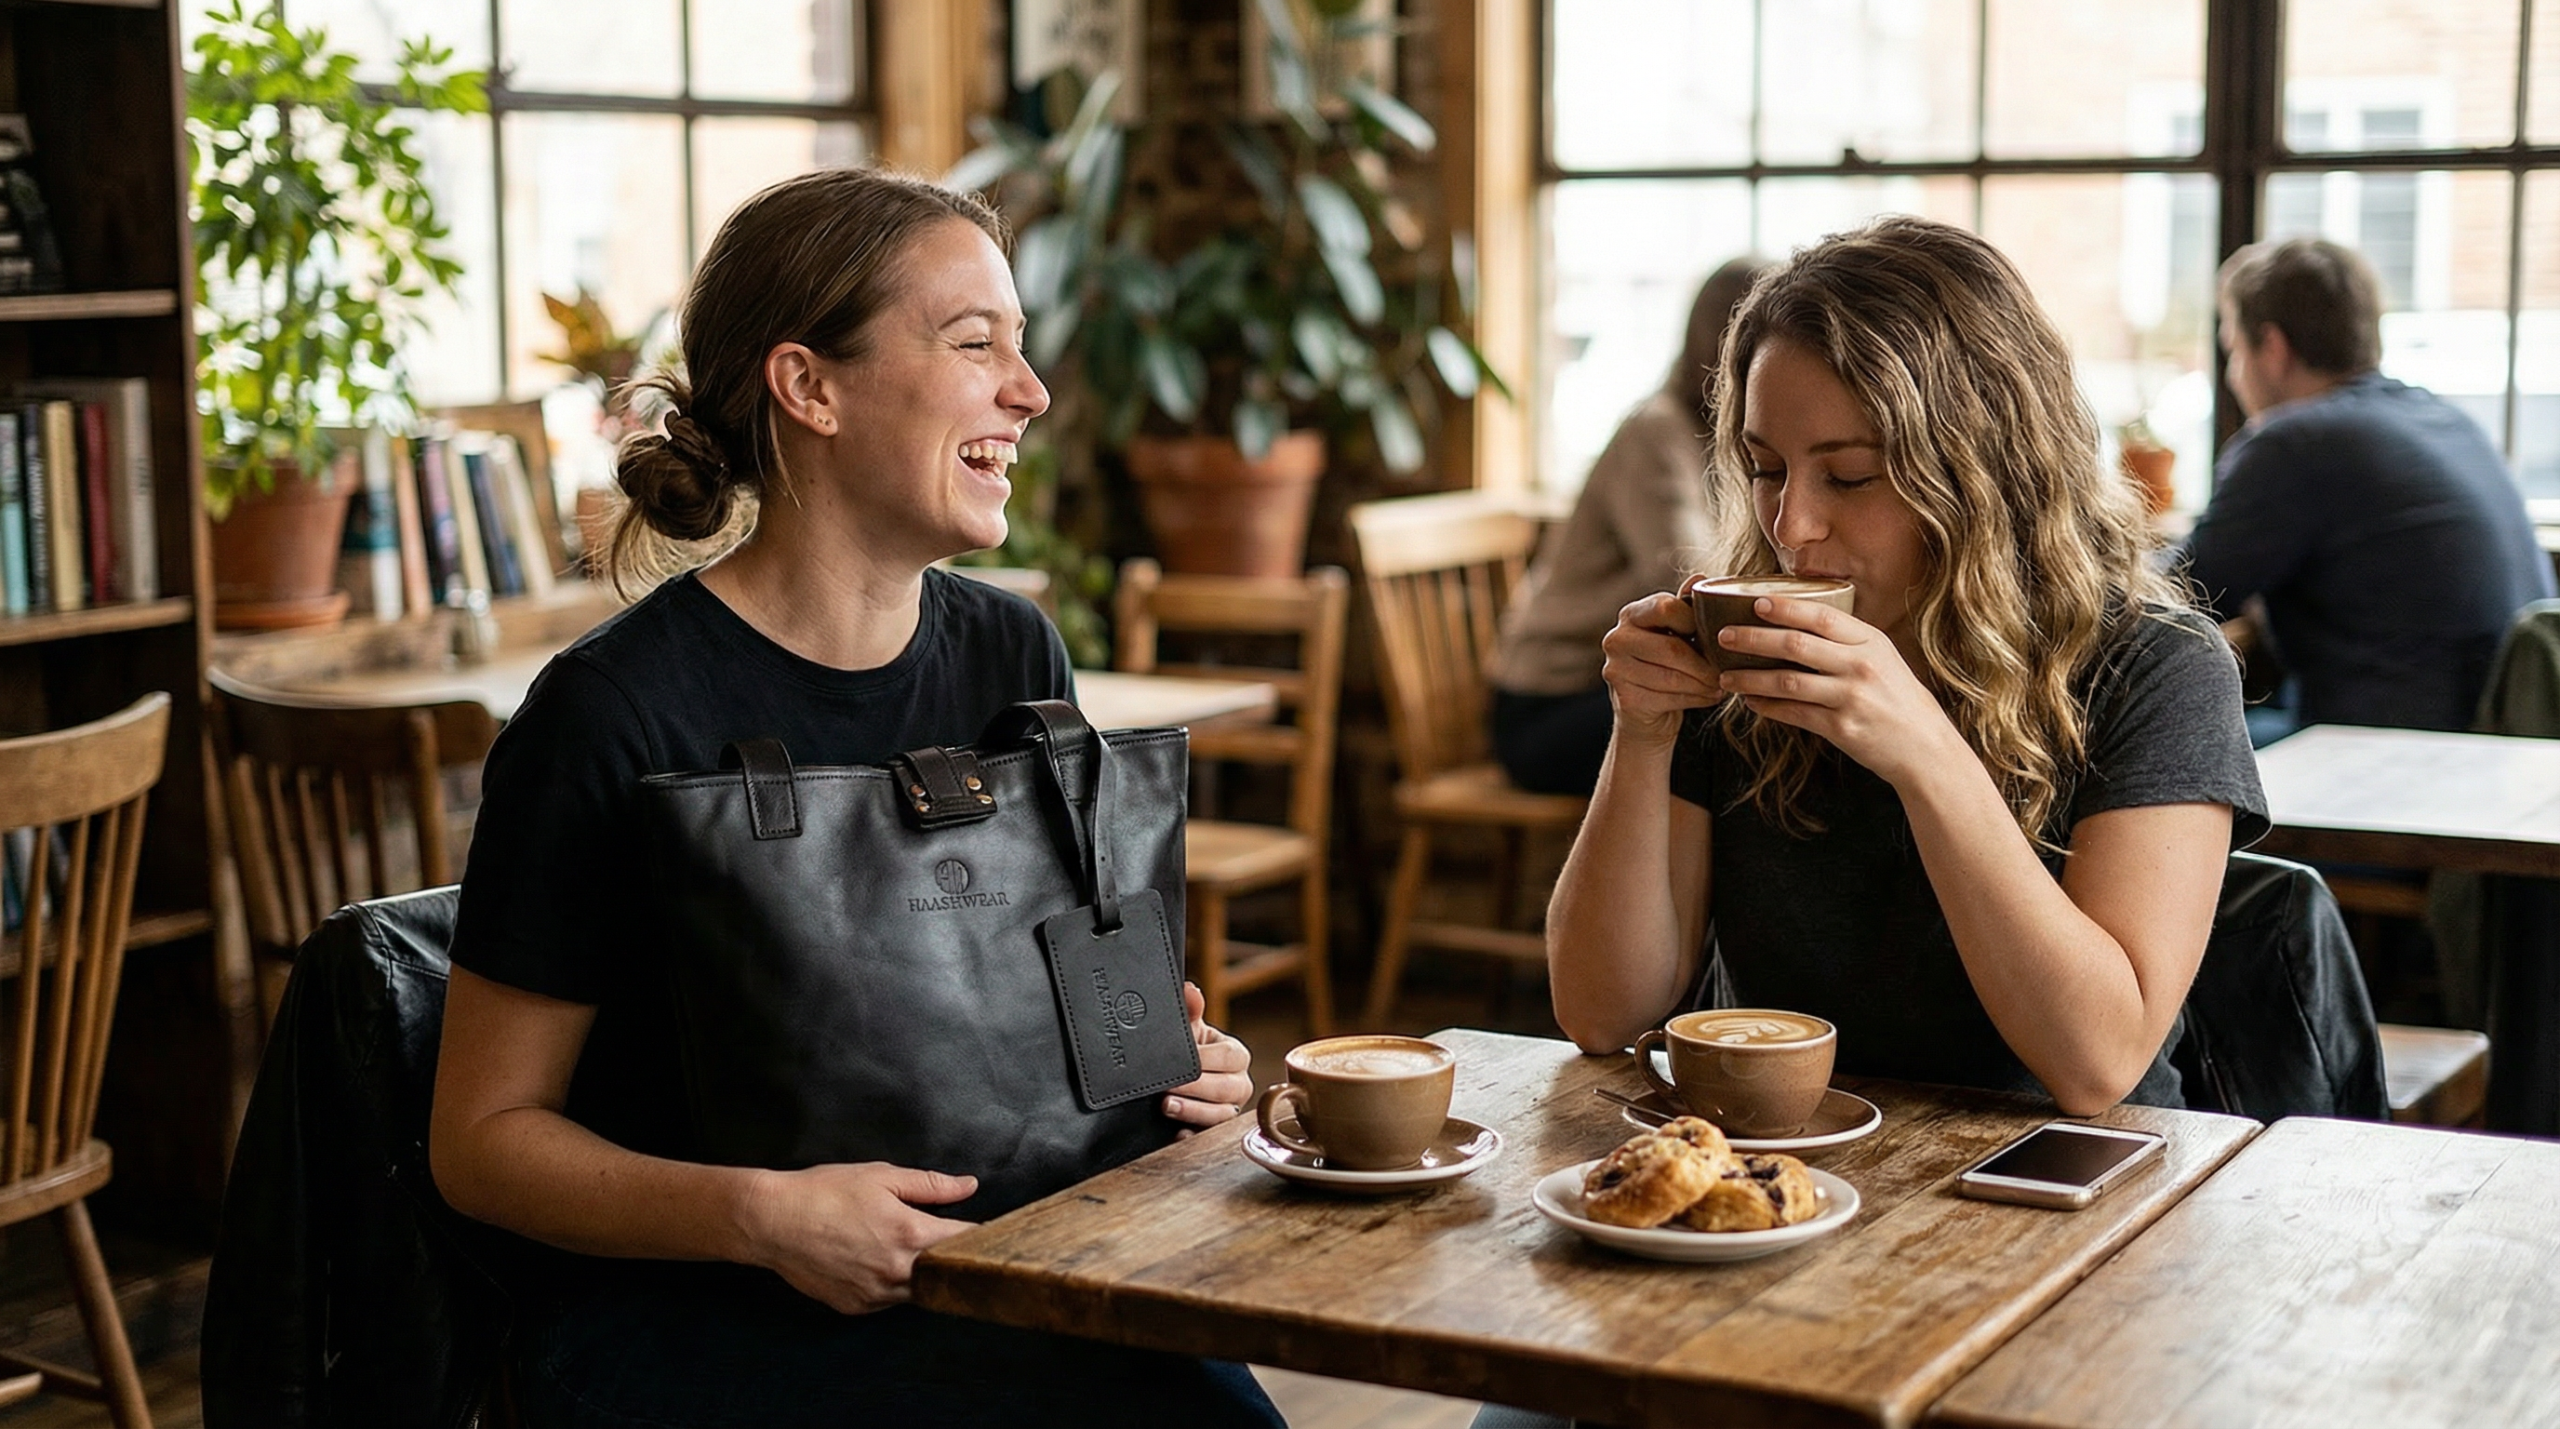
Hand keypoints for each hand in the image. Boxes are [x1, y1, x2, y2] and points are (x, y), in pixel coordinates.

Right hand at [739, 1161, 978, 1313]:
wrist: (773, 1222)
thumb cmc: (825, 1192)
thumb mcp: (882, 1178)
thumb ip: (931, 1185)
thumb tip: (969, 1186)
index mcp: (911, 1234)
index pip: (966, 1241)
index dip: (982, 1233)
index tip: (991, 1229)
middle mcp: (898, 1272)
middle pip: (946, 1272)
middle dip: (952, 1257)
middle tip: (949, 1240)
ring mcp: (876, 1294)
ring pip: (918, 1291)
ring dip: (922, 1274)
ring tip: (907, 1249)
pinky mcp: (856, 1307)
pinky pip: (888, 1301)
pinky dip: (892, 1285)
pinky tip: (878, 1263)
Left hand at [1163, 981, 1251, 1135]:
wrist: (1177, 1076)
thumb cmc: (1190, 1049)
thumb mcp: (1189, 1030)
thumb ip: (1191, 1010)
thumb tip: (1189, 990)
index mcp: (1236, 1055)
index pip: (1229, 1057)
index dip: (1206, 1059)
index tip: (1186, 1058)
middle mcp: (1238, 1084)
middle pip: (1227, 1089)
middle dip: (1197, 1088)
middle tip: (1170, 1087)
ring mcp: (1227, 1109)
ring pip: (1220, 1116)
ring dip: (1194, 1112)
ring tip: (1167, 1106)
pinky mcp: (1212, 1131)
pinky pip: (1207, 1138)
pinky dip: (1191, 1136)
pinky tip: (1176, 1133)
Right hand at [1598, 592, 1723, 745]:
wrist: (1644, 713)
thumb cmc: (1666, 665)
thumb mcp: (1675, 632)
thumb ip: (1685, 608)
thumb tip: (1699, 578)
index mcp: (1631, 614)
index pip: (1666, 608)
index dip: (1696, 621)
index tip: (1716, 636)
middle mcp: (1616, 639)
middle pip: (1671, 648)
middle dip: (1705, 663)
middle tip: (1725, 671)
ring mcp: (1616, 670)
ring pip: (1673, 677)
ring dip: (1704, 684)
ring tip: (1720, 685)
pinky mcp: (1625, 699)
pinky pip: (1670, 699)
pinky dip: (1696, 699)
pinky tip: (1708, 697)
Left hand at [1712, 595, 1961, 787]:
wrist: (1925, 747)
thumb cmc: (1898, 699)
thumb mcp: (1882, 658)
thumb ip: (1846, 642)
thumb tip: (1795, 625)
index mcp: (1870, 641)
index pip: (1820, 615)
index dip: (1785, 607)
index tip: (1755, 602)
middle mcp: (1860, 665)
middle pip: (1795, 644)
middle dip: (1753, 638)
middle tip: (1724, 636)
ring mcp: (1851, 697)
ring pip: (1787, 681)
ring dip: (1750, 679)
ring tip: (1726, 677)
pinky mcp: (1841, 727)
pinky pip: (1794, 713)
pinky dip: (1767, 707)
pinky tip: (1750, 703)